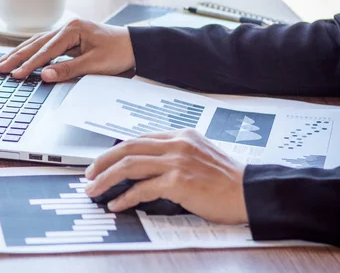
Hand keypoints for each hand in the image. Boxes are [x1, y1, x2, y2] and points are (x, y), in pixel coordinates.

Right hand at [0, 19, 134, 81]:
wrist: (135, 46)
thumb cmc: (119, 53)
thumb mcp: (94, 64)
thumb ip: (68, 69)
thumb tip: (44, 75)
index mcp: (73, 29)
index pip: (46, 50)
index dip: (31, 64)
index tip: (18, 75)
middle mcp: (68, 27)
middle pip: (37, 43)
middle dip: (19, 56)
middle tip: (2, 68)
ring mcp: (68, 32)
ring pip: (39, 42)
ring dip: (22, 53)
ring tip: (5, 62)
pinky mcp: (70, 39)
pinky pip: (47, 45)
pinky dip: (34, 51)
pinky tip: (23, 56)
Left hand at [84, 129, 248, 224]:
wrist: (250, 191)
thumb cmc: (227, 179)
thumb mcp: (199, 155)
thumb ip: (174, 155)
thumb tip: (145, 167)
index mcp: (180, 135)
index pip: (139, 139)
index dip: (116, 151)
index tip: (103, 162)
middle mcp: (176, 143)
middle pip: (127, 148)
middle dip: (102, 162)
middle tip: (88, 174)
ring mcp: (177, 161)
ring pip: (129, 165)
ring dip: (106, 178)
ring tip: (93, 189)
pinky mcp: (179, 181)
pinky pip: (142, 188)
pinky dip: (125, 197)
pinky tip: (116, 204)